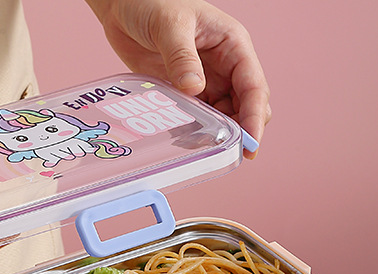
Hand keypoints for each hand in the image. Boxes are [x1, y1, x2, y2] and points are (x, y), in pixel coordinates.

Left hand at [85, 0, 270, 153]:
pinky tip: (185, 143)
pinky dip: (196, 134)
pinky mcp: (186, 93)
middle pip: (246, 107)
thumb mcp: (169, 25)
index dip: (255, 117)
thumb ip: (182, 57)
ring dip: (217, 135)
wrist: (122, 5)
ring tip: (202, 150)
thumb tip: (195, 89)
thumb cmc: (151, 1)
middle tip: (226, 154)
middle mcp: (225, 66)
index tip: (250, 145)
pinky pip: (199, 120)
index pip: (253, 86)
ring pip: (224, 118)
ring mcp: (206, 82)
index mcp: (232, 45)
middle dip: (241, 131)